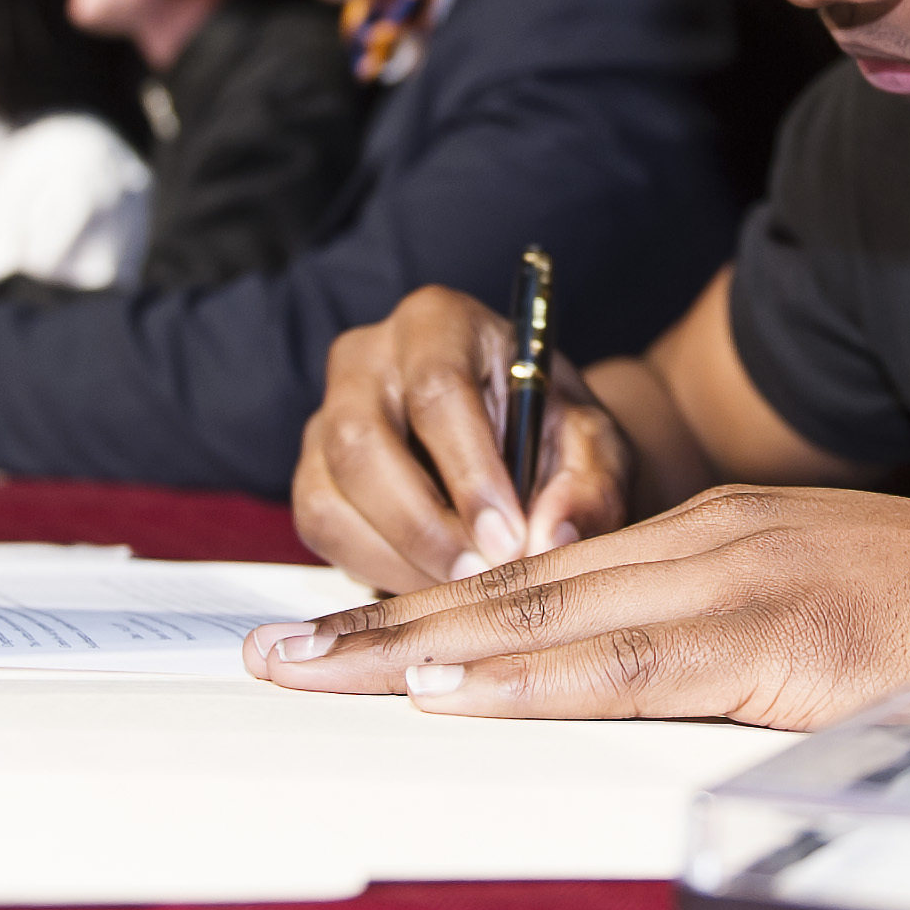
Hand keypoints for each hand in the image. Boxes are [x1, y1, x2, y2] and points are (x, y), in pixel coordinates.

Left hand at [246, 484, 909, 727]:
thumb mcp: (843, 629)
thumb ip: (744, 655)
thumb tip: (659, 708)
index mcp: (730, 539)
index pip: (549, 574)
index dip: (431, 604)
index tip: (333, 634)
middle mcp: (722, 539)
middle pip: (519, 582)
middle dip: (380, 618)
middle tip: (266, 649)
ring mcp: (754, 579)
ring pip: (551, 610)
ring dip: (414, 643)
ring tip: (308, 668)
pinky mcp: (791, 637)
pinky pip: (636, 661)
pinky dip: (531, 671)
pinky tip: (450, 682)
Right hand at [294, 286, 634, 590]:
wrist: (524, 443)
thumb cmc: (555, 431)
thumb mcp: (596, 448)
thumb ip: (588, 487)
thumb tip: (550, 538)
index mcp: (440, 322)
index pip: (438, 390)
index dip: (470, 473)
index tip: (510, 540)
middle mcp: (367, 358)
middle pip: (361, 443)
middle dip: (423, 527)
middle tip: (482, 578)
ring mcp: (327, 415)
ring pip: (329, 494)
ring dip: (398, 557)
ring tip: (466, 587)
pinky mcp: (313, 472)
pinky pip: (321, 529)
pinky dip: (375, 567)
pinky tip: (432, 581)